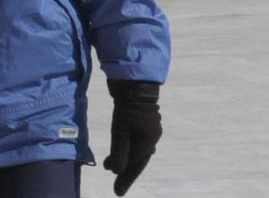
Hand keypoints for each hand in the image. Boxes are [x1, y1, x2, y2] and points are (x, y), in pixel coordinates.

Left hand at [103, 80, 161, 195]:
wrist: (135, 81)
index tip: (117, 193)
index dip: (126, 179)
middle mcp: (152, 137)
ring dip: (127, 160)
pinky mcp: (143, 120)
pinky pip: (138, 141)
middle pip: (139, 160)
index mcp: (148, 141)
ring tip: (116, 169)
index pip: (136, 165)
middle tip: (117, 186)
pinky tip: (125, 151)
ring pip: (139, 150)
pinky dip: (130, 149)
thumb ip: (119, 152)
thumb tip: (116, 171)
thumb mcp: (120, 131)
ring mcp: (149, 128)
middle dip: (127, 173)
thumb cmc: (127, 107)